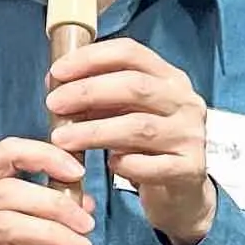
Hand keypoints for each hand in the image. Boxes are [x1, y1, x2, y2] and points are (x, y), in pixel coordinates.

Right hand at [0, 138, 93, 244]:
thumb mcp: (14, 234)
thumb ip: (43, 214)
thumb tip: (85, 203)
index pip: (5, 154)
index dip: (44, 156)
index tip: (77, 172)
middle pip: (8, 192)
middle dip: (55, 205)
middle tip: (87, 225)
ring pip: (5, 226)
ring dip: (51, 234)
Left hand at [48, 35, 215, 244]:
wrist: (181, 191)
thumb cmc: (147, 147)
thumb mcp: (124, 114)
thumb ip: (96, 98)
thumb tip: (55, 82)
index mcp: (169, 78)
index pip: (131, 53)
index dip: (91, 58)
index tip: (58, 71)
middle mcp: (185, 102)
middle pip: (135, 87)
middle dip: (88, 92)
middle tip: (54, 104)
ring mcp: (191, 136)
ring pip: (139, 128)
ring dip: (94, 131)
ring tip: (62, 139)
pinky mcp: (191, 170)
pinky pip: (151, 166)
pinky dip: (125, 165)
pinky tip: (110, 166)